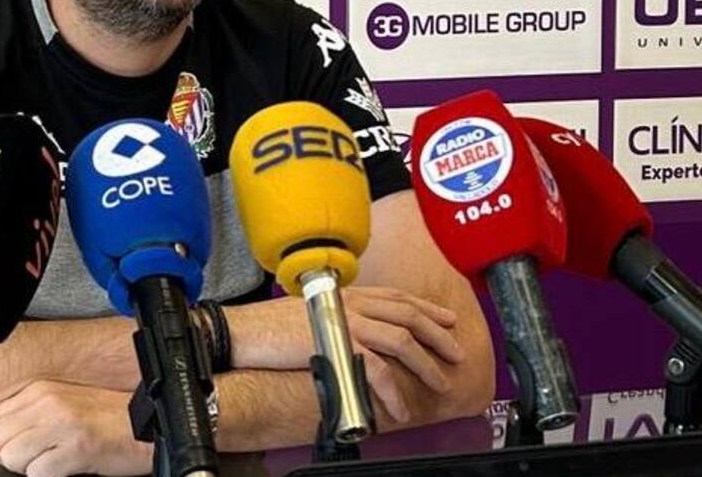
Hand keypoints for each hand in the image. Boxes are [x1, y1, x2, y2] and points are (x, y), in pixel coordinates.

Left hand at [0, 379, 151, 476]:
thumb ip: (26, 414)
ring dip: (29, 467)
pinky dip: (49, 476)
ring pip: (11, 457)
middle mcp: (47, 401)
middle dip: (8, 456)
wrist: (144, 426)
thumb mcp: (58, 404)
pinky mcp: (78, 447)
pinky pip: (39, 473)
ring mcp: (62, 423)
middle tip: (36, 456)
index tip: (18, 446)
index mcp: (38, 390)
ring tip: (53, 460)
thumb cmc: (102, 419)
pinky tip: (66, 466)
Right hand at [232, 288, 463, 423]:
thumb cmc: (269, 325)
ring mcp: (346, 321)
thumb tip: (351, 335)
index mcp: (346, 295)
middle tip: (457, 351)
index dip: (424, 306)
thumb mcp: (311, 315)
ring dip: (425, 363)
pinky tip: (399, 407)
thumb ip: (336, 319)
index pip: (395, 296)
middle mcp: (351, 303)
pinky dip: (392, 389)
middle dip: (438, 333)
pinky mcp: (338, 344)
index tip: (446, 318)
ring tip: (439, 383)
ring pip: (401, 339)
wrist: (244, 330)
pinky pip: (376, 368)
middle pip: (407, 314)